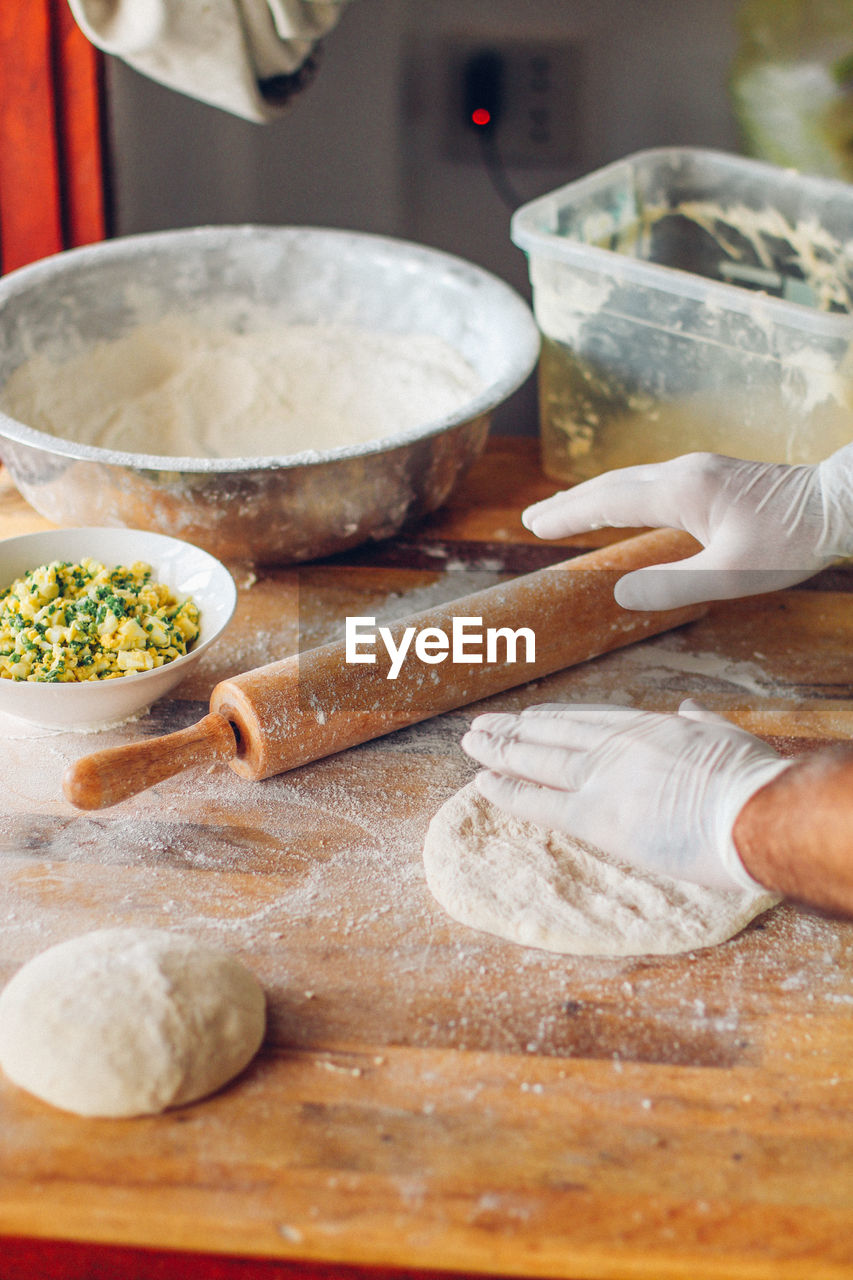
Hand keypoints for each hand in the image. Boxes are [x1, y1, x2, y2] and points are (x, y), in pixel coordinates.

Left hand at [461, 701, 790, 891]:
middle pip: (553, 734)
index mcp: (650, 728)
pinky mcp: (595, 816)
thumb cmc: (754, 783)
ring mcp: (602, 778)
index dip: (553, 721)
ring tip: (470, 744)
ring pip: (537, 760)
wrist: (755, 812)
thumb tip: (692, 708)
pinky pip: (538, 801)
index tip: (530, 718)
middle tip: (483, 725)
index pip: (589, 721)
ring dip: (499, 751)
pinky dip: (507, 790)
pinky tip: (481, 782)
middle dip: (515, 730)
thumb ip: (703, 724)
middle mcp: (618, 746)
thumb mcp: (728, 738)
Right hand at [522, 445, 852, 609]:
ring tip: (568, 510)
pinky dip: (622, 494)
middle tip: (534, 518)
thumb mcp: (731, 575)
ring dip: (595, 495)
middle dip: (572, 502)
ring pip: (632, 479)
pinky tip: (625, 506)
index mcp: (681, 491)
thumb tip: (620, 595)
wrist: (839, 504)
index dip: (568, 514)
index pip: (608, 501)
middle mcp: (684, 472)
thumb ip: (673, 585)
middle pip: (612, 484)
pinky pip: (651, 482)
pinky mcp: (713, 476)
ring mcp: (699, 470)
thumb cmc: (791, 541)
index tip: (533, 524)